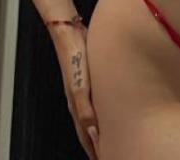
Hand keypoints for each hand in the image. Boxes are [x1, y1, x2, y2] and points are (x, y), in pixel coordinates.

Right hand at [52, 25, 99, 158]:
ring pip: (93, 117)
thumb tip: (94, 133)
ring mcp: (83, 90)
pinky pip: (96, 103)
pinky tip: (111, 111)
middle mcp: (79, 101)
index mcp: (76, 106)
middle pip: (88, 129)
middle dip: (97, 143)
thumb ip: (86, 110)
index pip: (86, 136)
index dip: (94, 150)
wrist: (68, 32)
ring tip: (110, 140)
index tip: (102, 159)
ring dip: (100, 130)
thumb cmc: (74, 56)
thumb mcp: (80, 85)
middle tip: (109, 153)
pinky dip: (102, 113)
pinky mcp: (89, 80)